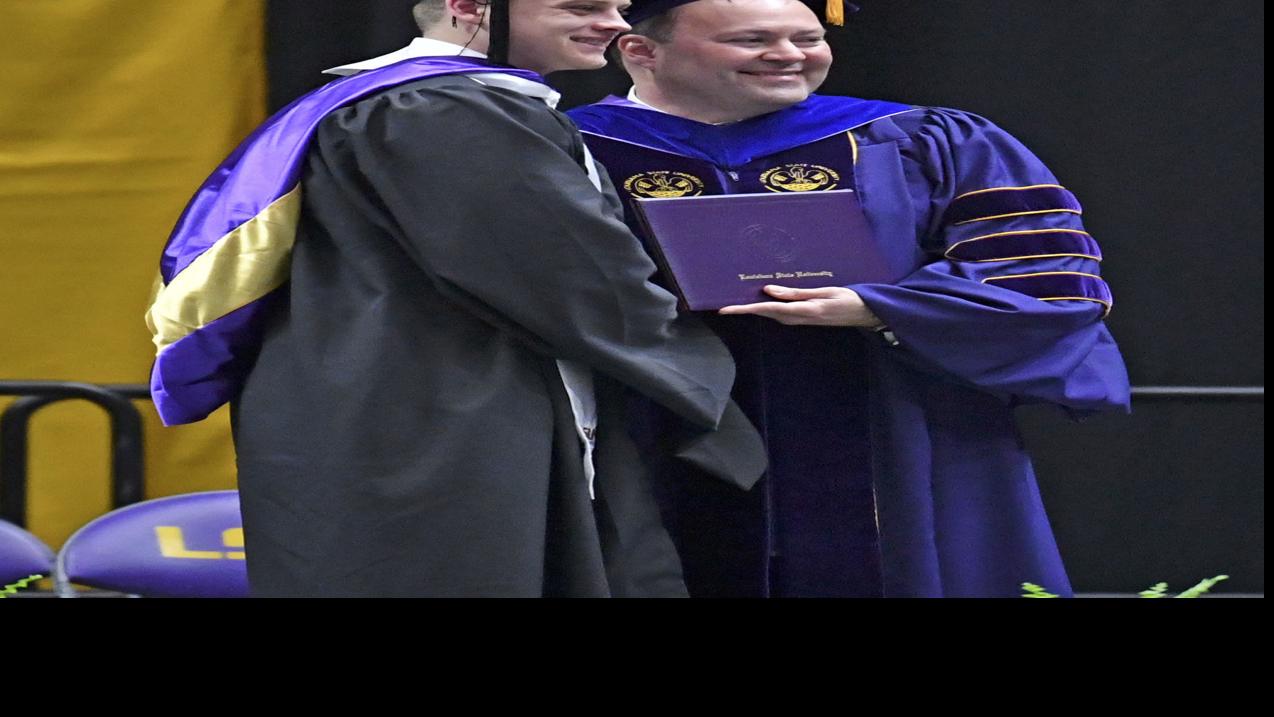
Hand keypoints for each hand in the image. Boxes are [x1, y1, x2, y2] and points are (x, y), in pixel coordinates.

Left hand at [718, 285, 884, 326]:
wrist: (866, 314)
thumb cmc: (848, 300)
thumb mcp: (823, 293)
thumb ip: (795, 293)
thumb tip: (768, 291)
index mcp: (803, 311)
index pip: (767, 310)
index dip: (744, 309)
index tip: (725, 309)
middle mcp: (797, 318)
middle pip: (763, 313)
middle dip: (742, 309)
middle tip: (721, 300)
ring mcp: (799, 320)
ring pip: (770, 314)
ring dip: (751, 308)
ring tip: (733, 298)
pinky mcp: (801, 318)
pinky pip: (778, 312)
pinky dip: (765, 307)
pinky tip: (758, 299)